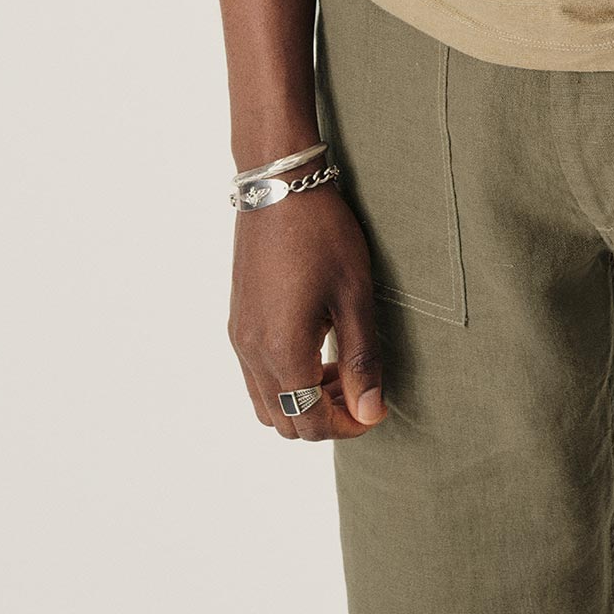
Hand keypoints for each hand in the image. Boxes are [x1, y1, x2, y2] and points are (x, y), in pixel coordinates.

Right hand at [228, 182, 388, 439]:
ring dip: (303, 402)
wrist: (280, 185)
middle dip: (325, 419)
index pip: (312, 423)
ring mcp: (240, 338)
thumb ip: (362, 360)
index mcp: (282, 351)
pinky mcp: (237, 321)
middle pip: (285, 423)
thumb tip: (370, 413)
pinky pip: (255, 377)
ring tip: (338, 369)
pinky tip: (315, 347)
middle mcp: (252, 353)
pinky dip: (285, 381)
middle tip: (359, 390)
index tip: (376, 409)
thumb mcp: (355, 295)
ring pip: (266, 404)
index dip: (348, 427)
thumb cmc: (323, 234)